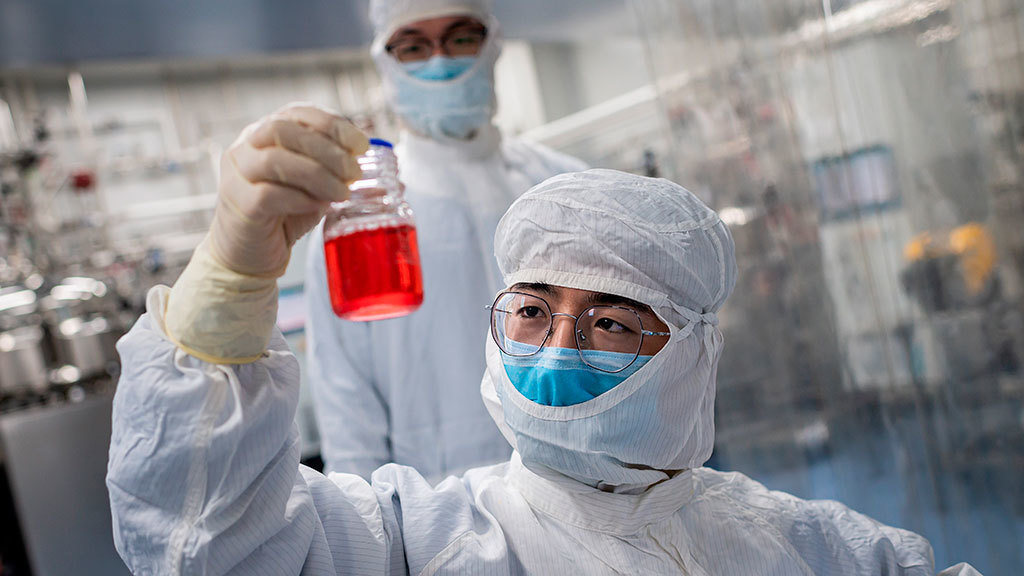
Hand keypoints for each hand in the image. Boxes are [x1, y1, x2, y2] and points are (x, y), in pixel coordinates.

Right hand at [210, 103, 368, 276]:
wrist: (251, 254)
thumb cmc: (284, 214)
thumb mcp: (313, 185)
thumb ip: (331, 168)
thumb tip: (364, 160)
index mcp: (265, 132)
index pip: (297, 112)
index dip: (332, 124)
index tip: (361, 145)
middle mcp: (245, 147)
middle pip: (282, 129)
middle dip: (327, 149)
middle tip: (354, 171)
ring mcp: (236, 174)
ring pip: (274, 160)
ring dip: (317, 175)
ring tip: (342, 192)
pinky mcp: (238, 204)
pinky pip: (268, 194)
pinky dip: (299, 198)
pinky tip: (318, 206)